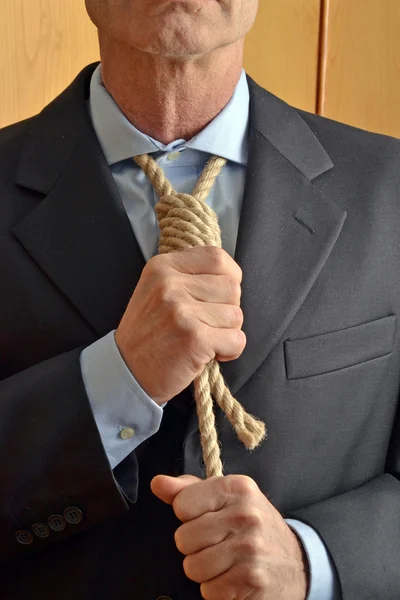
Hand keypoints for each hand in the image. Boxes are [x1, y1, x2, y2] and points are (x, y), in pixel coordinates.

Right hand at [115, 246, 245, 404]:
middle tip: (206, 324)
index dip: (230, 277)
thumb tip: (231, 275)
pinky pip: (237, 340)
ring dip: (228, 332)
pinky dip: (230, 351)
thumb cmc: (149, 332)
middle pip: (232, 288)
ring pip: (236, 315)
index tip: (222, 295)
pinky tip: (209, 354)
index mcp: (162, 267)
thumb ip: (189, 276)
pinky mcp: (194, 338)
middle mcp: (170, 284)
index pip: (217, 258)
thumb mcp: (157, 289)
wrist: (128, 371)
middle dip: (228, 309)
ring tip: (203, 339)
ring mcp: (182, 311)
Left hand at [151, 474, 308, 599]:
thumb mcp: (226, 498)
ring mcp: (250, 548)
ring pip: (192, 567)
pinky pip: (208, 591)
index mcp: (237, 487)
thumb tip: (158, 484)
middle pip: (183, 538)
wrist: (297, 562)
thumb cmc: (252, 526)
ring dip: (205, 570)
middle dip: (195, 546)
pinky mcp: (251, 580)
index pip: (182, 504)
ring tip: (226, 561)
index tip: (207, 518)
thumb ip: (188, 490)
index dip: (189, 516)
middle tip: (218, 543)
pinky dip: (217, 590)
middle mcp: (245, 515)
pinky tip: (234, 577)